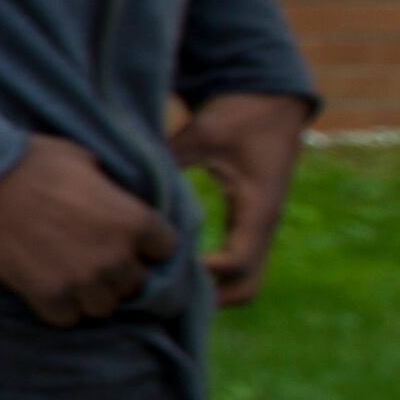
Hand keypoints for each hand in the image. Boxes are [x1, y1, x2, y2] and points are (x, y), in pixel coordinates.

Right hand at [0, 135, 176, 326]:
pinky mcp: (47, 295)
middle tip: (91, 258)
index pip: (165, 248)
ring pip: (103, 307)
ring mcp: (81, 280)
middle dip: (116, 272)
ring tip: (69, 277)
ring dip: (89, 294)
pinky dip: (58, 306)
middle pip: (135, 283)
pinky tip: (45, 287)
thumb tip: (108, 194)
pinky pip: (66, 318)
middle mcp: (114, 255)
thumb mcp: (82, 159)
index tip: (126, 240)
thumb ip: (106, 186)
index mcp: (132, 219)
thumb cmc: (29, 160)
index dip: (145, 244)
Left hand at [170, 90, 308, 306]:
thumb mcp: (203, 132)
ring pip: (243, 281)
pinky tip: (170, 266)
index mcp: (257, 209)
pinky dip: (210, 275)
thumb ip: (170, 159)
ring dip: (209, 291)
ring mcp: (257, 229)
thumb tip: (127, 185)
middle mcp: (262, 227)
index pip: (237, 262)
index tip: (163, 268)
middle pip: (246, 287)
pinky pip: (234, 263)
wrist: (272, 101)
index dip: (202, 274)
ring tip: (161, 285)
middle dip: (207, 299)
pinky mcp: (247, 224)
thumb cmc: (239, 114)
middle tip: (158, 292)